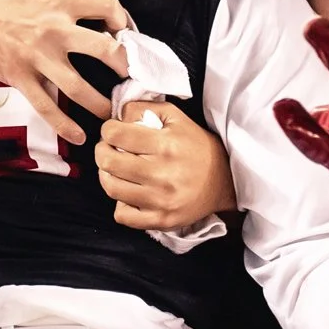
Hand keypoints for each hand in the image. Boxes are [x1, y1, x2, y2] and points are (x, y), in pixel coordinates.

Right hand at [0, 0, 133, 145]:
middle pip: (106, 52)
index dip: (123, 20)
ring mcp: (37, 58)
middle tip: (132, 77)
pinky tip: (79, 137)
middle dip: (125, 67)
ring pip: (80, 88)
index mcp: (58, 2)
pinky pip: (46, 107)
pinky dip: (64, 125)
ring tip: (113, 113)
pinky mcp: (19, 78)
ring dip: (101, 104)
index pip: (107, 8)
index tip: (125, 31)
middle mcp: (54, 32)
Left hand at [96, 99, 236, 231]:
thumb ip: (145, 109)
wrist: (226, 181)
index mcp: (165, 145)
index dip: (108, 129)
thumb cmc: (198, 146)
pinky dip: (120, 205)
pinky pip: (123, 216)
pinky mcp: (161, 220)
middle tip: (109, 149)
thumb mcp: (177, 117)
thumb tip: (118, 115)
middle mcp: (162, 173)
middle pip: (108, 162)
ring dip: (106, 176)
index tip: (113, 131)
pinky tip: (128, 194)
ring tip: (115, 170)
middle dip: (102, 151)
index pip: (116, 134)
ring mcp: (160, 200)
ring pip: (111, 188)